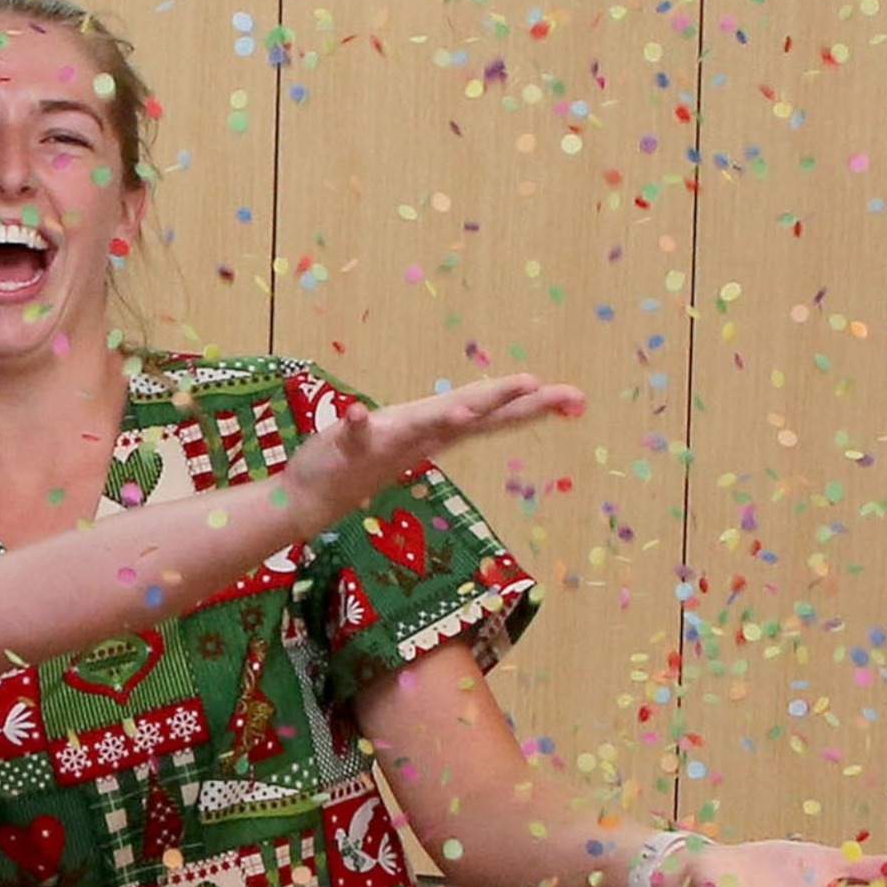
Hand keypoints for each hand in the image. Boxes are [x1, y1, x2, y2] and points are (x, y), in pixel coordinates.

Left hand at [281, 375, 585, 535]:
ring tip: (467, 411)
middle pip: (467, 415)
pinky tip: (357, 411)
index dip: (530, 404)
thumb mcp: (409, 435)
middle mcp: (417, 436)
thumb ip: (440, 420)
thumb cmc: (362, 460)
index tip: (574, 397)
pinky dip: (358, 424)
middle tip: (544, 389)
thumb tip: (475, 406)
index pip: (489, 414)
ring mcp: (385, 444)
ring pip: (420, 427)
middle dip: (502, 401)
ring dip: (441, 420)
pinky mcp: (347, 448)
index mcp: (435, 430)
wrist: (311, 497)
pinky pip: (355, 435)